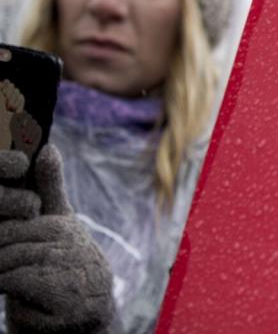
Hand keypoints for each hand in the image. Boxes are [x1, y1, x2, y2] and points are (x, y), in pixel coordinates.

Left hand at [0, 146, 114, 333]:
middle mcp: (70, 247)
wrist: (87, 313)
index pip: (9, 226)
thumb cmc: (62, 266)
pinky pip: (21, 289)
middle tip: (10, 272)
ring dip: (6, 282)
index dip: (0, 241)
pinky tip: (27, 299)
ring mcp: (73, 274)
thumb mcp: (53, 225)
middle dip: (0, 262)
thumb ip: (49, 187)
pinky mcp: (70, 301)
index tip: (8, 250)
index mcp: (60, 227)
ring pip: (10, 269)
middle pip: (5, 248)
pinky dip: (17, 299)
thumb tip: (48, 146)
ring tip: (20, 286)